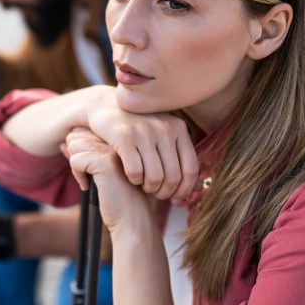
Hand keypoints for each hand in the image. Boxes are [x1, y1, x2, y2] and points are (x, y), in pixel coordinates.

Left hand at [65, 128, 149, 233]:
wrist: (132, 217)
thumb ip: (83, 154)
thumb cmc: (118, 195)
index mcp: (118, 137)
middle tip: (89, 175)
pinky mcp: (105, 162)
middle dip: (77, 156)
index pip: (83, 130)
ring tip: (90, 180)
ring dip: (76, 166)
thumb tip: (63, 143)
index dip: (81, 151)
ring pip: (74, 146)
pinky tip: (89, 186)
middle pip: (76, 135)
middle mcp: (117, 138)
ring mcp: (112, 149)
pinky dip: (77, 176)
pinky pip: (76, 160)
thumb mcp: (98, 171)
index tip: (91, 168)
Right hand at [84, 88, 198, 199]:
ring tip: (143, 185)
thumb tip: (200, 186)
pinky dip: (134, 180)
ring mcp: (144, 131)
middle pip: (173, 176)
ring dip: (149, 188)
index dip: (185, 189)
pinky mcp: (124, 137)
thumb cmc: (137, 127)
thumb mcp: (162, 134)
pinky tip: (131, 177)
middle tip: (155, 193)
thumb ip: (180, 157)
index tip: (175, 198)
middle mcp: (164, 128)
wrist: (104, 106)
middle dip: (164, 192)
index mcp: (178, 128)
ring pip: (155, 177)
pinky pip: (135, 171)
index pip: (191, 168)